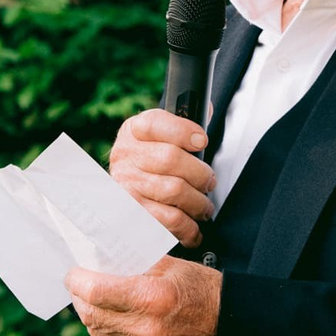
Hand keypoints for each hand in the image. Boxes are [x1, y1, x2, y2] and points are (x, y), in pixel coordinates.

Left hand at [70, 260, 221, 335]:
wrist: (225, 324)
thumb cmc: (199, 290)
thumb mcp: (167, 264)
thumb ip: (131, 263)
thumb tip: (98, 260)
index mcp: (151, 297)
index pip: (95, 291)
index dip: (77, 280)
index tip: (75, 273)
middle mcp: (145, 328)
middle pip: (90, 313)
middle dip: (80, 296)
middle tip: (82, 285)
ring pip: (96, 332)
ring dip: (91, 315)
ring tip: (99, 301)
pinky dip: (103, 334)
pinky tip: (112, 322)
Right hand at [108, 109, 216, 248]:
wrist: (127, 187)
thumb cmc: (153, 157)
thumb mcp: (162, 133)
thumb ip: (184, 121)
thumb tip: (205, 107)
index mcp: (136, 130)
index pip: (156, 123)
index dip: (182, 131)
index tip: (202, 140)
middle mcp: (126, 155)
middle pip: (171, 159)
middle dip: (201, 173)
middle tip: (209, 182)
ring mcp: (126, 185)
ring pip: (174, 191)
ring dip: (198, 203)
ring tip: (204, 207)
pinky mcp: (132, 213)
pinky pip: (168, 220)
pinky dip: (188, 227)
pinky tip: (193, 228)